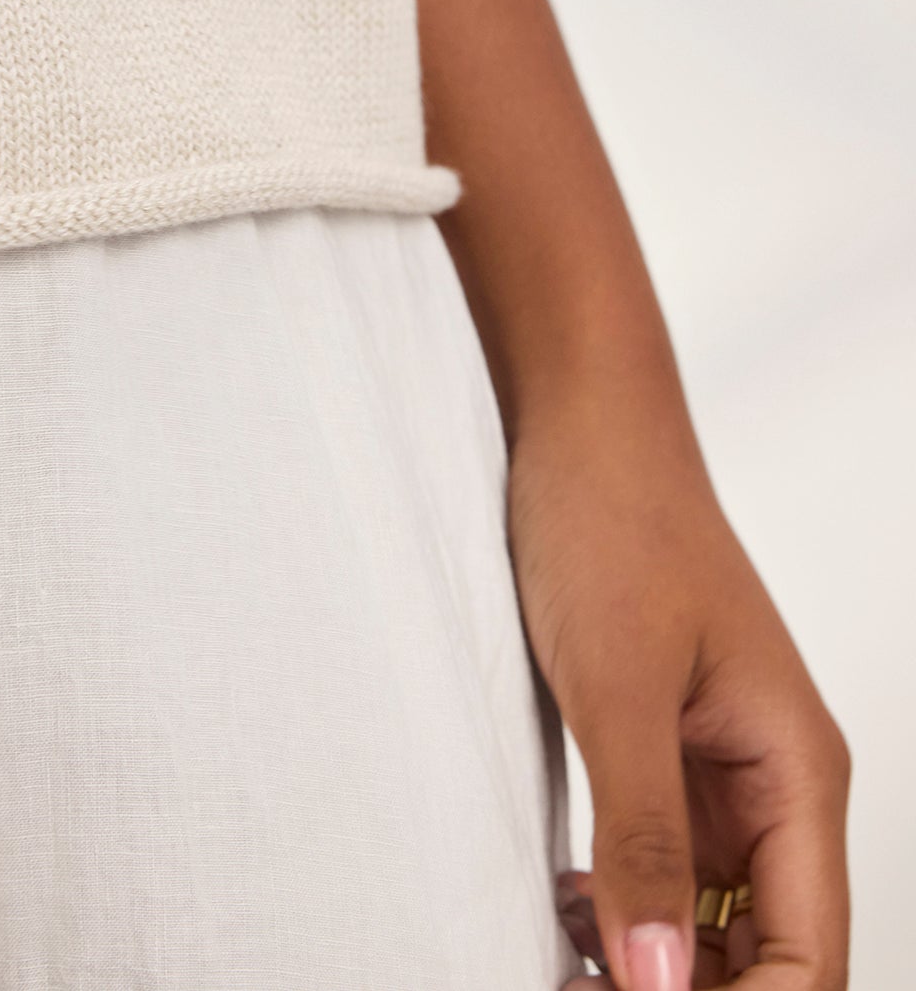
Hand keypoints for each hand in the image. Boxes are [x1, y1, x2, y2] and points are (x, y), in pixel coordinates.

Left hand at [506, 375, 850, 989]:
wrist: (580, 430)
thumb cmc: (614, 526)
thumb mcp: (619, 690)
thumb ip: (644, 838)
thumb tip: (659, 986)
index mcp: (797, 773)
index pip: (806, 959)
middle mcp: (773, 785)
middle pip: (761, 957)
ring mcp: (718, 771)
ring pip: (706, 922)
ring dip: (646, 964)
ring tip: (558, 966)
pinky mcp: (664, 752)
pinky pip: (662, 868)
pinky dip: (619, 908)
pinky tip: (563, 911)